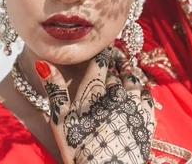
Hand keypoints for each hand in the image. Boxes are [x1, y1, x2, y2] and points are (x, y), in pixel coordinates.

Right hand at [35, 48, 155, 163]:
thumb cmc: (79, 146)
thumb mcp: (60, 119)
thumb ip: (54, 89)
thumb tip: (43, 62)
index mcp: (95, 89)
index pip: (99, 61)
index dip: (100, 51)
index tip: (101, 45)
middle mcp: (118, 91)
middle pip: (117, 70)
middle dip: (114, 62)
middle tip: (112, 57)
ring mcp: (135, 104)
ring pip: (133, 80)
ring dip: (128, 73)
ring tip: (125, 71)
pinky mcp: (146, 119)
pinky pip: (147, 96)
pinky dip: (142, 90)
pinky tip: (139, 92)